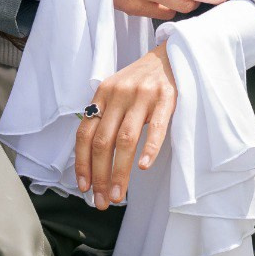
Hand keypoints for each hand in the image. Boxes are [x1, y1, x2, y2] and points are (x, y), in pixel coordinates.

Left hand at [74, 41, 177, 208]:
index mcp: (103, 93)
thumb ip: (105, 116)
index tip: (83, 187)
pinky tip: (144, 168)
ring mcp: (143, 95)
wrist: (172, 54)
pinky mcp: (167, 97)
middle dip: (100, 176)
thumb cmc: (142, 80)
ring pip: (125, 139)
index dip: (82, 162)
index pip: (85, 132)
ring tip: (119, 196)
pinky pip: (156, 127)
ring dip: (120, 171)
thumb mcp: (117, 92)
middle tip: (102, 202)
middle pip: (103, 141)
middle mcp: (119, 93)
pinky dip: (149, 149)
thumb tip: (92, 161)